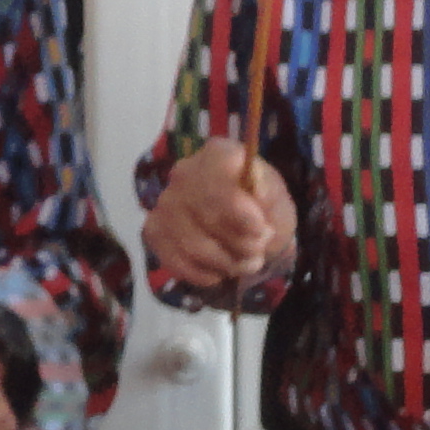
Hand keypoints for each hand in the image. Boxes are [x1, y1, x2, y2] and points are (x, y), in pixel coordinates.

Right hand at [144, 140, 297, 299]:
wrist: (244, 228)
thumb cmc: (261, 208)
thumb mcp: (276, 198)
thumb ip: (269, 192)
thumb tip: (257, 190)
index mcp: (217, 154)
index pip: (219, 176)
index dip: (241, 209)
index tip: (262, 230)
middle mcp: (183, 173)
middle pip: (209, 216)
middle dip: (242, 243)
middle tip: (259, 250)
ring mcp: (165, 203)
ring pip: (194, 245)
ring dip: (227, 264)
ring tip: (245, 264)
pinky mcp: (154, 230)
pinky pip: (176, 261)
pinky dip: (204, 274)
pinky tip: (219, 271)